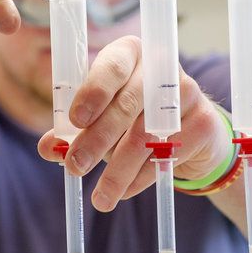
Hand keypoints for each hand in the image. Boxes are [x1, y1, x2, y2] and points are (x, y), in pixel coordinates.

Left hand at [37, 36, 233, 211]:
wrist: (191, 135)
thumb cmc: (134, 119)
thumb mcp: (100, 120)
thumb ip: (72, 131)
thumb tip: (47, 147)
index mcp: (130, 53)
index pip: (112, 66)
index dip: (93, 92)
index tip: (75, 121)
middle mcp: (161, 66)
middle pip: (128, 104)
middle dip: (97, 139)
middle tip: (75, 167)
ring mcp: (188, 92)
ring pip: (146, 136)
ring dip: (117, 170)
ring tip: (99, 199)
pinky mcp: (204, 122)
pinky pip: (167, 155)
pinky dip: (141, 179)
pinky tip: (124, 192)